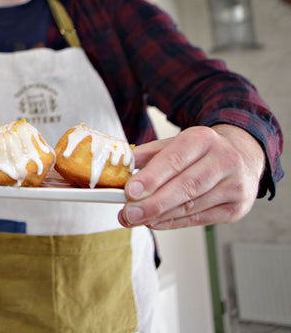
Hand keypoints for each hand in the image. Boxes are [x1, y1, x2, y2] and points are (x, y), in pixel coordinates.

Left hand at [118, 124, 265, 229]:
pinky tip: (155, 222)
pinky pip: (199, 219)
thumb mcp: (174, 143)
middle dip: (153, 203)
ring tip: (135, 219)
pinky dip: (174, 222)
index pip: (175, 160)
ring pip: (192, 206)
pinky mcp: (236, 208)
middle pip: (186, 186)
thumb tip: (121, 169)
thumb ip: (147, 155)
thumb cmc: (200, 151)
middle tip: (128, 214)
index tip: (130, 191)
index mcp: (203, 139)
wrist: (242, 155)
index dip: (152, 178)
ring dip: (160, 216)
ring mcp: (234, 186)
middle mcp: (224, 160)